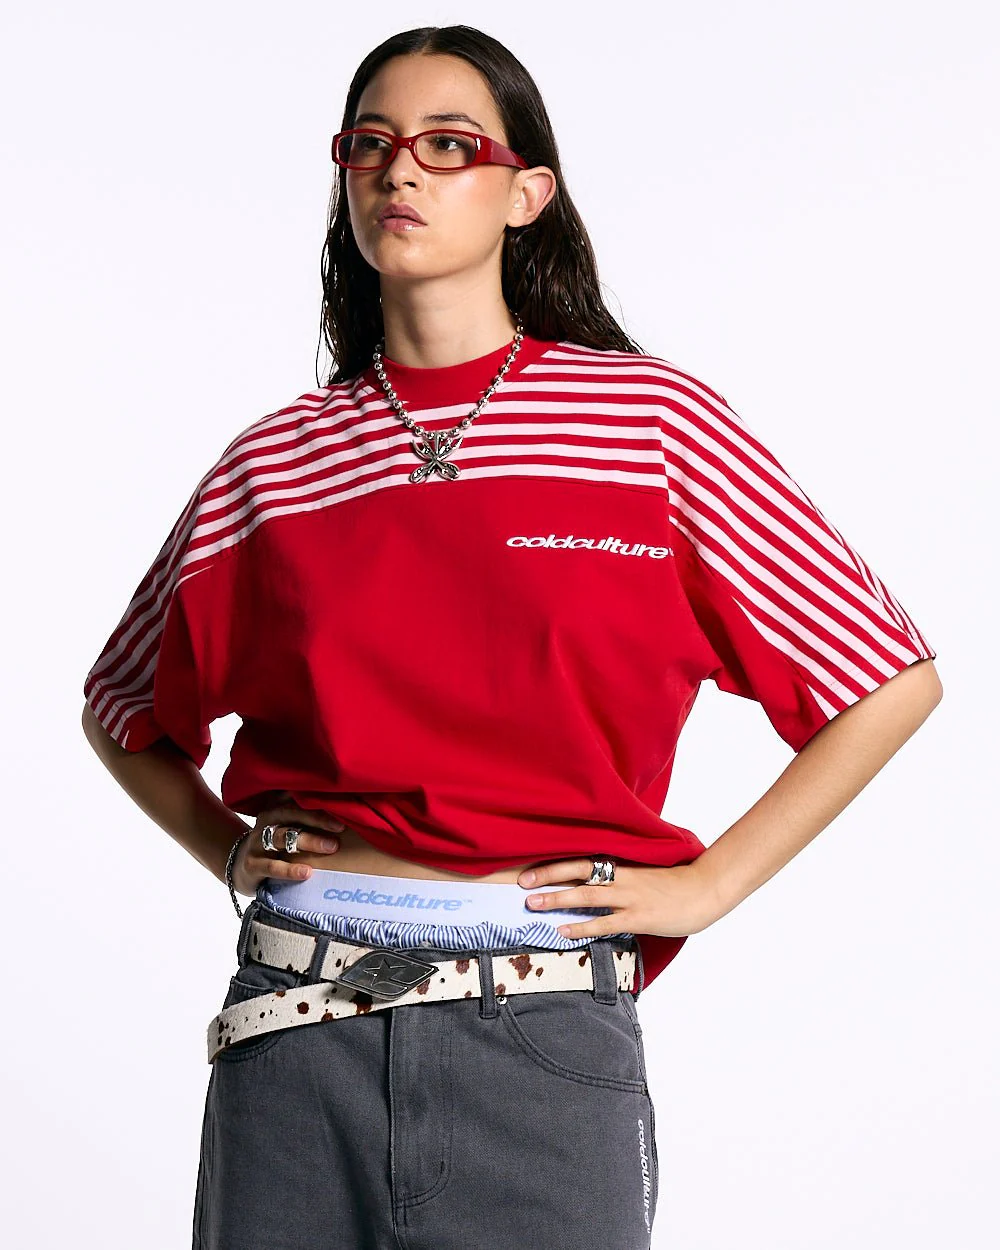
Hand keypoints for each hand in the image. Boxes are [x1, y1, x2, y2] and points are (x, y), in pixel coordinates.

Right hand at [232, 797, 345, 895]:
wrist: (240, 867)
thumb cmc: (274, 845)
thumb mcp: (286, 826)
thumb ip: (306, 817)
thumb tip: (345, 812)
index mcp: (275, 808)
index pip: (295, 798)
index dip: (317, 799)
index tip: (340, 802)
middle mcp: (265, 821)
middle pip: (290, 814)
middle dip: (317, 819)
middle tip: (340, 827)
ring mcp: (256, 842)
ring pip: (282, 837)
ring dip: (308, 841)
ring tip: (330, 847)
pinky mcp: (252, 865)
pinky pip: (272, 866)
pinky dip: (291, 869)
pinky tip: (307, 872)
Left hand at [517, 858, 721, 939]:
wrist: (705, 889)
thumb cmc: (675, 881)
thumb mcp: (644, 870)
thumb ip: (619, 872)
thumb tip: (594, 878)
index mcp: (622, 863)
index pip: (582, 858)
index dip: (555, 862)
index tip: (530, 865)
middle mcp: (621, 876)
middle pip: (578, 871)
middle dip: (548, 875)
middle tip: (521, 883)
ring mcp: (630, 897)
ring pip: (586, 896)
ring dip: (557, 899)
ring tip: (532, 904)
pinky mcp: (639, 917)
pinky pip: (605, 923)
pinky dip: (582, 927)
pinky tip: (562, 931)